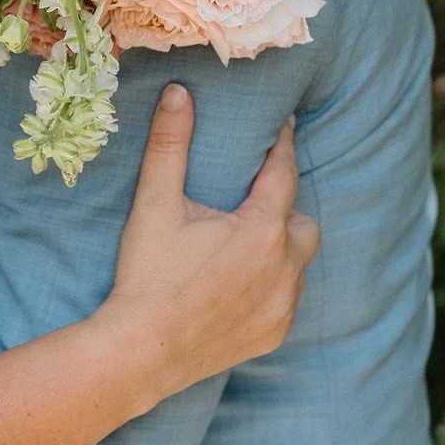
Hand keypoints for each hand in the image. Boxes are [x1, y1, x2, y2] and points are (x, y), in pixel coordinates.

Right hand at [103, 84, 317, 398]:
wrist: (142, 352)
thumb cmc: (147, 274)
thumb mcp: (154, 205)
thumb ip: (170, 145)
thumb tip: (179, 92)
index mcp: (262, 229)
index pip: (283, 173)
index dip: (281, 146)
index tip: (283, 125)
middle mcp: (285, 267)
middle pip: (303, 221)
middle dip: (285, 206)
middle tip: (253, 198)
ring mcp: (283, 305)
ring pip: (298, 263)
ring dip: (281, 248)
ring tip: (246, 241)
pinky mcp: (274, 334)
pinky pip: (286, 299)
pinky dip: (272, 286)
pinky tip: (241, 284)